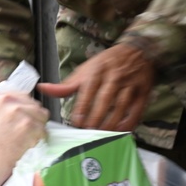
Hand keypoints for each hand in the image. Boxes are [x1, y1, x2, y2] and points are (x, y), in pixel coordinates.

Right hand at [0, 91, 48, 185]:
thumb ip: (3, 110)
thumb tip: (21, 108)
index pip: (22, 97)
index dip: (24, 111)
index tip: (21, 122)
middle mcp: (7, 101)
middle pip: (34, 105)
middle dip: (32, 119)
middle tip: (22, 135)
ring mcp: (19, 112)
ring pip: (42, 116)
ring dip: (37, 130)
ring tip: (23, 141)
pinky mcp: (29, 125)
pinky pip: (44, 131)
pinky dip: (38, 142)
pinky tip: (25, 147)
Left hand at [37, 43, 153, 131]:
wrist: (138, 50)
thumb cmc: (106, 64)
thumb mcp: (85, 71)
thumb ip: (65, 85)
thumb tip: (42, 88)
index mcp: (96, 72)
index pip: (88, 91)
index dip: (82, 108)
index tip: (76, 122)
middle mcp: (114, 77)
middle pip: (104, 100)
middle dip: (95, 118)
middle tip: (88, 133)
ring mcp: (130, 85)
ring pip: (121, 107)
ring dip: (111, 123)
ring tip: (102, 135)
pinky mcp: (143, 92)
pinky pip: (137, 110)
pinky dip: (129, 122)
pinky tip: (121, 132)